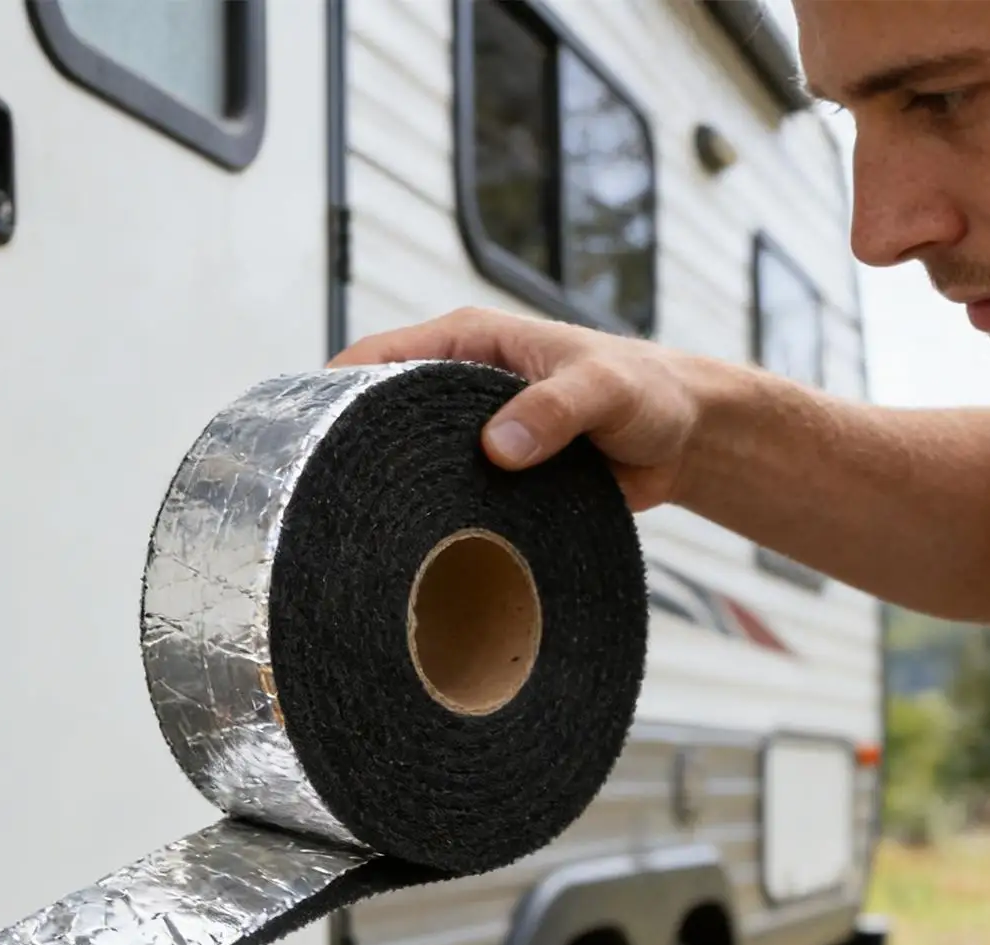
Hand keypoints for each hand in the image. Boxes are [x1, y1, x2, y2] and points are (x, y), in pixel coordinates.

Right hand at [331, 306, 703, 510]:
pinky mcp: (491, 481)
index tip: (303, 437)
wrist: (687, 440)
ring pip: (408, 465)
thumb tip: (496, 447)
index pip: (375, 358)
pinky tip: (410, 556)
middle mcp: (458, 389)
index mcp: (469, 344)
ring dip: (387, 495)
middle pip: (376, 418)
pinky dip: (428, 523)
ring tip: (352, 534)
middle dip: (348, 452)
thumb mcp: (606, 390)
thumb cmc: (649, 393)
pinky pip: (446, 501)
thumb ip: (555, 410)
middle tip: (320, 500)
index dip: (331, 394)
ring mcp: (471, 438)